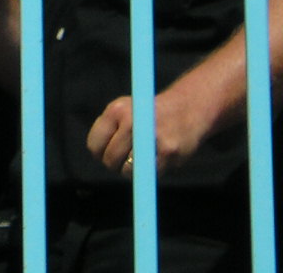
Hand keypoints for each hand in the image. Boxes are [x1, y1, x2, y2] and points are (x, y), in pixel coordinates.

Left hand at [86, 88, 215, 175]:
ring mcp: (150, 137)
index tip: (107, 154)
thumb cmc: (150, 113)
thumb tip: (98, 156)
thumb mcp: (125, 109)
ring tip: (142, 158)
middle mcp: (131, 121)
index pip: (94, 144)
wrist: (188, 108)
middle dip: (115, 165)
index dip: (100, 154)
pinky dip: (151, 172)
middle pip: (110, 159)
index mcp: (116, 110)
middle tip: (127, 159)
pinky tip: (157, 158)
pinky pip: (149, 174)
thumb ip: (109, 129)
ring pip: (127, 170)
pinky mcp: (168, 152)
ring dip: (132, 171)